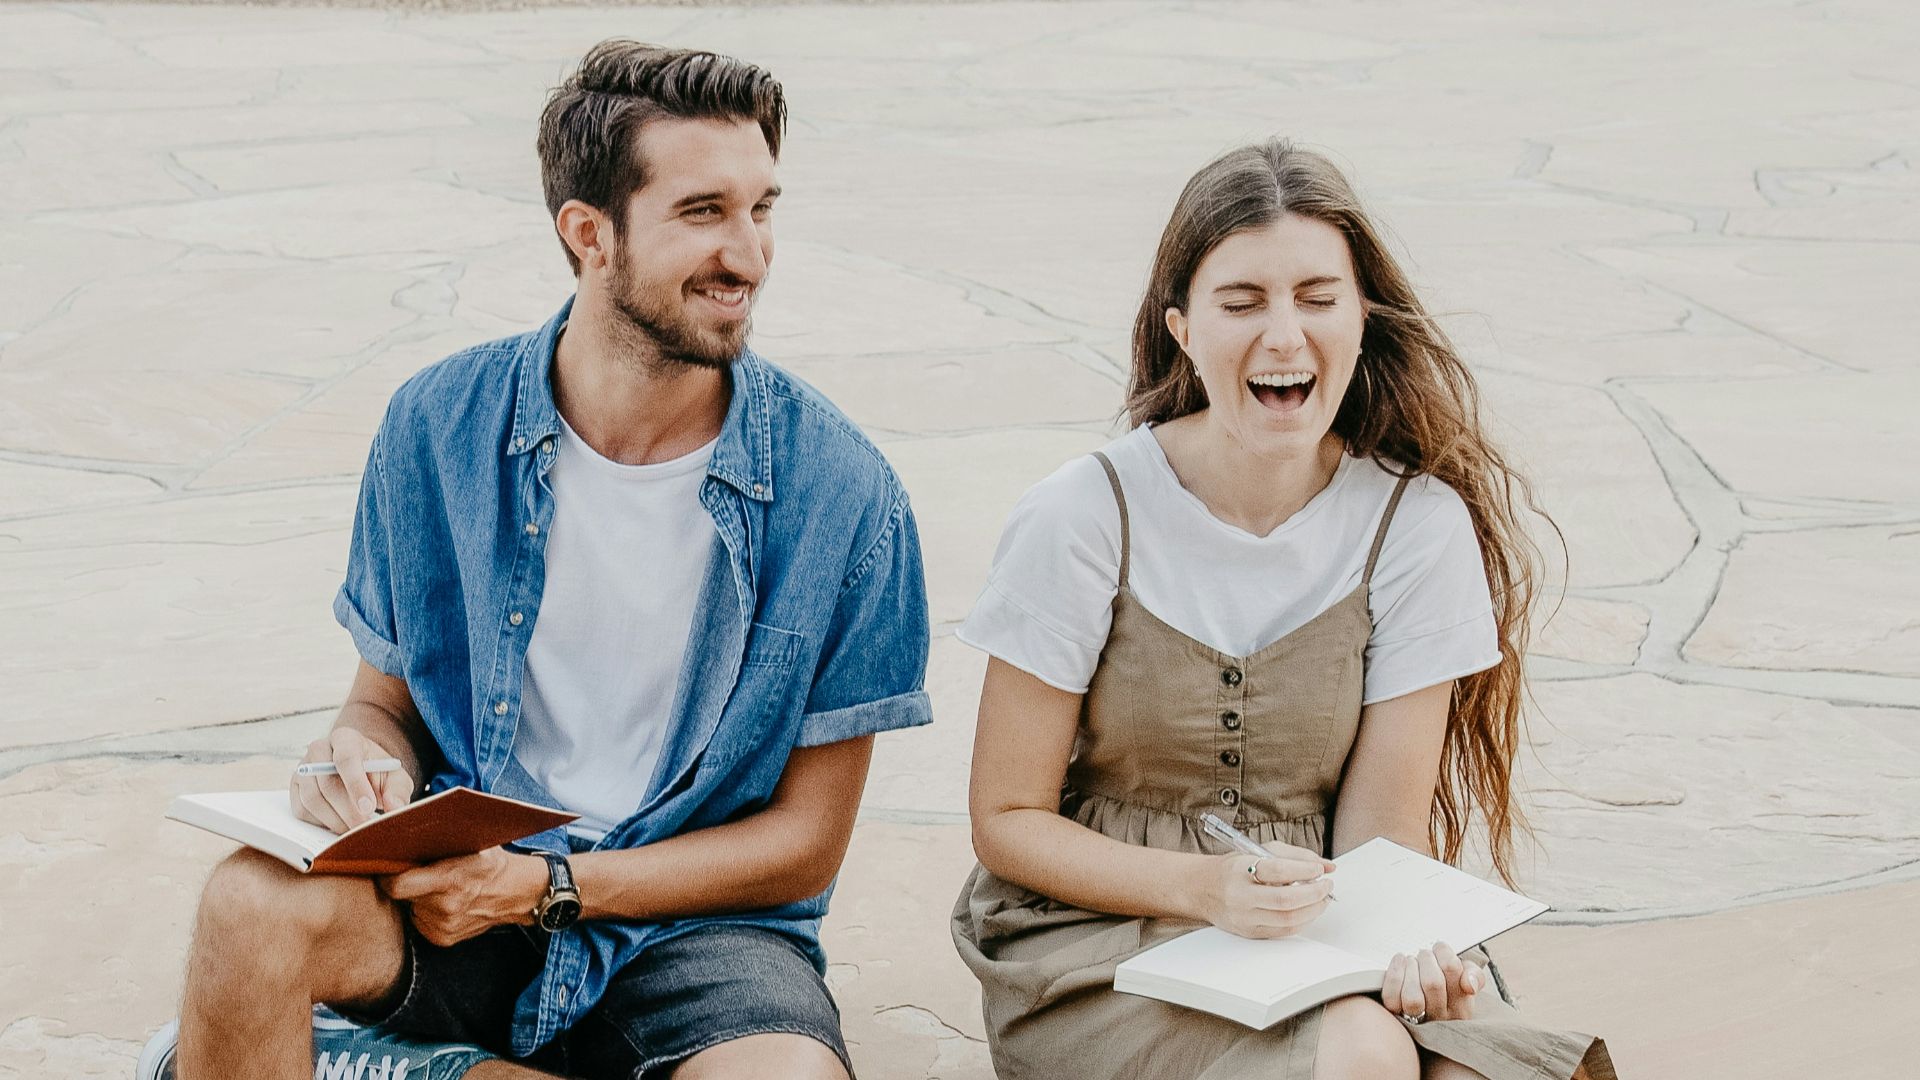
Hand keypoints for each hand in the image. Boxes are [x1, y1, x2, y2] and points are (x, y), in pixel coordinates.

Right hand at [291, 728, 414, 832]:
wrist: (359, 772)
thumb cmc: (377, 773)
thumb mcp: (394, 777)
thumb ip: (397, 791)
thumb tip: (394, 807)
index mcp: (345, 738)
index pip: (346, 758)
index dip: (356, 785)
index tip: (368, 807)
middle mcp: (319, 750)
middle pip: (327, 784)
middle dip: (348, 811)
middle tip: (364, 827)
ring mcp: (303, 769)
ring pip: (312, 800)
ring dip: (335, 820)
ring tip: (355, 829)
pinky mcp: (295, 789)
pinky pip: (302, 811)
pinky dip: (322, 823)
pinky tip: (339, 823)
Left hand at [380, 848, 548, 946]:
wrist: (517, 892)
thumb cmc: (491, 861)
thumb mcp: (471, 841)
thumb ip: (438, 839)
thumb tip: (399, 828)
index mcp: (450, 880)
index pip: (396, 885)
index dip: (386, 875)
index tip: (385, 864)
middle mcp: (445, 907)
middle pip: (401, 896)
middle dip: (404, 882)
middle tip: (414, 870)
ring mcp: (444, 927)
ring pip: (410, 908)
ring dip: (415, 897)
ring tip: (435, 886)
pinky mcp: (443, 939)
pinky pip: (420, 921)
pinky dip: (425, 910)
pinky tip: (442, 901)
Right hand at [1196, 841, 1335, 939]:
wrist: (1202, 889)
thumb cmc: (1234, 869)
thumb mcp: (1260, 851)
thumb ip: (1296, 856)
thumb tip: (1328, 866)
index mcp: (1241, 869)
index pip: (1278, 870)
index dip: (1304, 870)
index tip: (1319, 869)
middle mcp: (1241, 895)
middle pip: (1286, 900)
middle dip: (1315, 893)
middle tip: (1327, 885)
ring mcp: (1245, 917)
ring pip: (1288, 920)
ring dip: (1313, 909)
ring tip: (1322, 898)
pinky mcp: (1250, 932)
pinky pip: (1284, 931)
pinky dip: (1302, 921)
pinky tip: (1309, 911)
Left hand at [1381, 942, 1484, 1022]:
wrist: (1427, 999)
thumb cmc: (1448, 984)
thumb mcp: (1467, 977)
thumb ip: (1474, 975)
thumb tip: (1469, 983)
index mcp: (1462, 1005)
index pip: (1452, 970)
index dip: (1442, 952)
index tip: (1439, 949)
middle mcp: (1442, 1016)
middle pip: (1433, 983)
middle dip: (1425, 959)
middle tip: (1424, 955)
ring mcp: (1418, 1020)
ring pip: (1413, 999)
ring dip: (1410, 970)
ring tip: (1412, 961)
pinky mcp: (1397, 1016)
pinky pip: (1392, 1000)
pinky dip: (1394, 976)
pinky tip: (1400, 964)